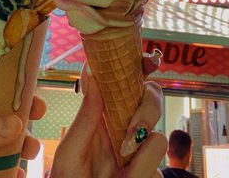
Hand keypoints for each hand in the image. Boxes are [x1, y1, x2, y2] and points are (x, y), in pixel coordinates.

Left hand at [51, 53, 166, 177]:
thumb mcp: (70, 154)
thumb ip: (85, 116)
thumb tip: (90, 71)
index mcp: (104, 114)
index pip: (128, 81)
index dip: (141, 66)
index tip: (150, 62)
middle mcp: (126, 128)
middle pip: (153, 99)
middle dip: (147, 111)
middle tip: (133, 130)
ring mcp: (140, 153)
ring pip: (158, 139)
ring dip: (139, 160)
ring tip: (119, 175)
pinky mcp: (151, 174)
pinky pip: (158, 171)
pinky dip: (140, 176)